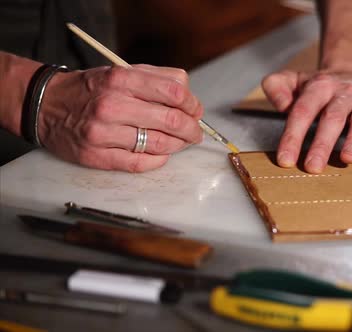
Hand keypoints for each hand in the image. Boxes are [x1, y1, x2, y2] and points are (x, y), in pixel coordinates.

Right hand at [38, 64, 202, 171]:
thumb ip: (158, 80)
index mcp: (121, 79)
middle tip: (195, 132)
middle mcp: (112, 105)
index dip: (192, 104)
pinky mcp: (96, 156)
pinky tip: (160, 154)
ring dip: (178, 146)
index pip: (174, 92)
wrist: (46, 104)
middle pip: (171, 120)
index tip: (196, 111)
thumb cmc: (92, 89)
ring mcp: (102, 132)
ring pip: (159, 145)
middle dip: (192, 129)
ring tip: (180, 143)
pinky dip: (158, 160)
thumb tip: (190, 100)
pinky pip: (140, 164)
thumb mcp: (122, 71)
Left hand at [262, 63, 351, 172]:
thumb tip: (281, 105)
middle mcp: (343, 92)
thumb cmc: (320, 86)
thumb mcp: (294, 80)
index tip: (286, 160)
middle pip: (332, 118)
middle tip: (313, 167)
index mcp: (319, 87)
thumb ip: (277, 88)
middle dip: (322, 144)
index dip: (293, 136)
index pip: (303, 111)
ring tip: (347, 159)